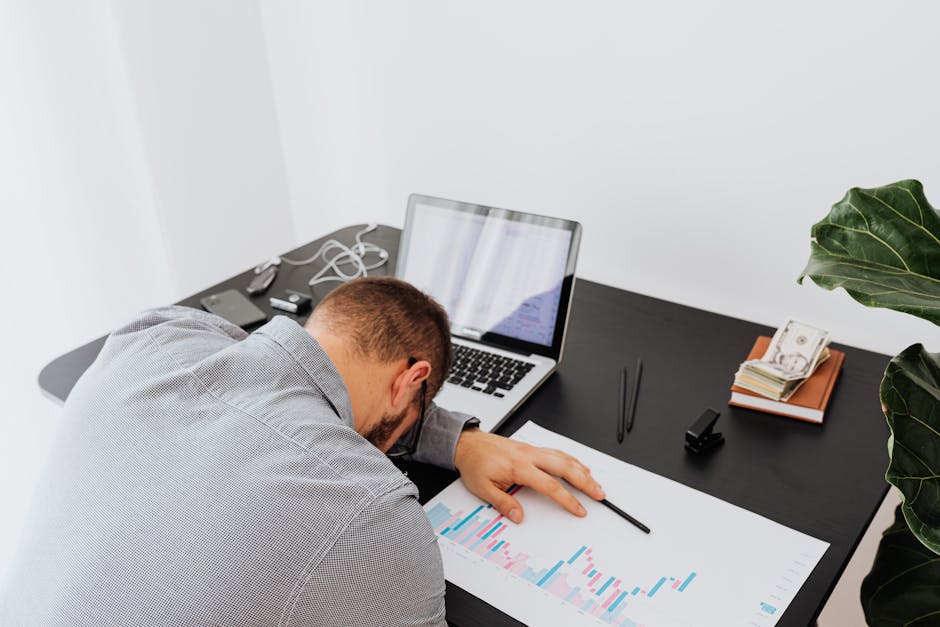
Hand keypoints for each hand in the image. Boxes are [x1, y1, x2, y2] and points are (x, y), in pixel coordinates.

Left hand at [453, 428, 604, 523]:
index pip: (550, 485)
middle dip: (585, 481)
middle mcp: (529, 455)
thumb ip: (503, 503)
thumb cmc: (475, 463)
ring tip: (595, 482)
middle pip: (565, 467)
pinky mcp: (531, 448)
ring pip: (564, 457)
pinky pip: (557, 452)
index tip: (579, 509)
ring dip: (582, 469)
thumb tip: (519, 516)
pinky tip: (579, 466)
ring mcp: (532, 450)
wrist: (468, 444)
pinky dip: (572, 459)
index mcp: (519, 466)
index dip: (567, 499)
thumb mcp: (483, 488)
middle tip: (599, 493)